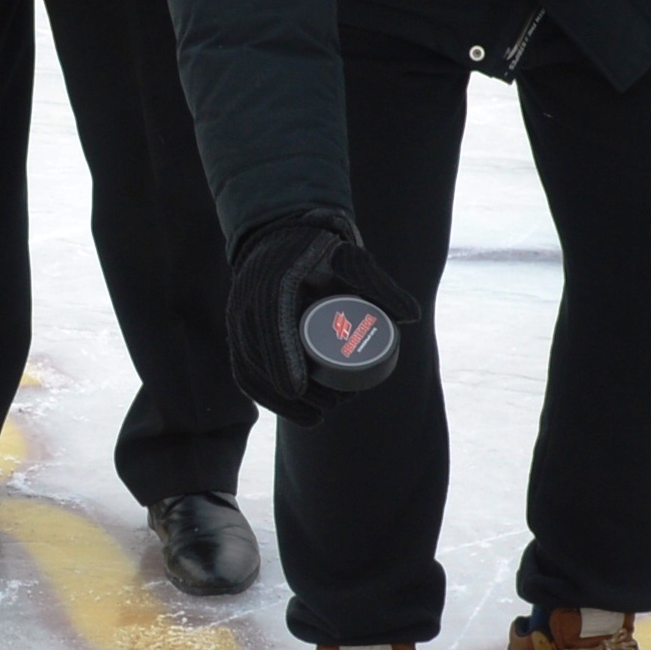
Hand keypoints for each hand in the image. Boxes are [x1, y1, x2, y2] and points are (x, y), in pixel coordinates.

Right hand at [227, 213, 422, 425]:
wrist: (283, 234)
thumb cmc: (322, 248)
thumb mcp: (352, 259)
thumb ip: (379, 284)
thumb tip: (411, 317)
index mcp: (273, 284)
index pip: (270, 327)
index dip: (280, 361)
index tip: (298, 390)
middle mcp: (248, 304)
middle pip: (260, 359)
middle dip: (291, 393)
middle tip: (334, 405)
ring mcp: (239, 320)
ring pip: (250, 371)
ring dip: (279, 402)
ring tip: (319, 415)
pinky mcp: (239, 333)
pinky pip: (244, 371)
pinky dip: (264, 397)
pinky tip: (290, 412)